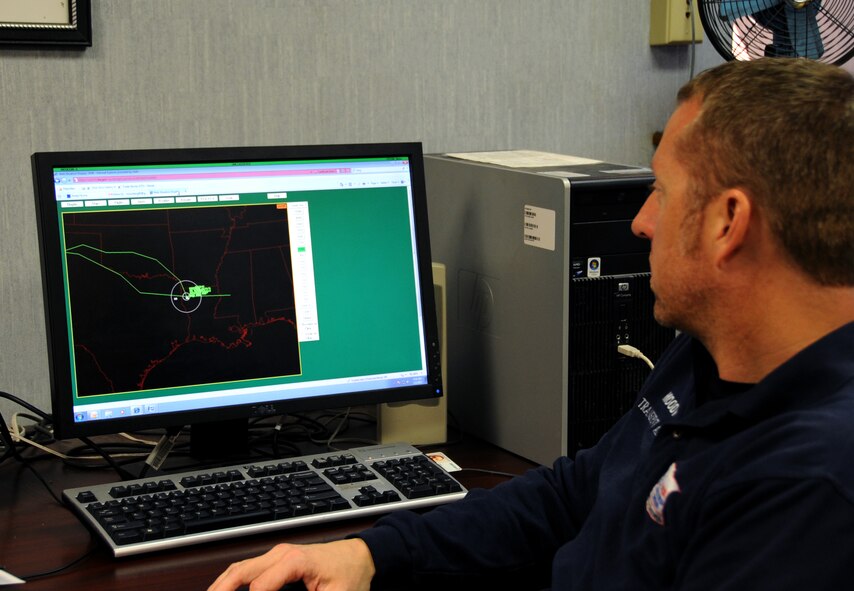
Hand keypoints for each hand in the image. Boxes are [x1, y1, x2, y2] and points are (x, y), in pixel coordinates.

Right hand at [207, 538, 375, 590]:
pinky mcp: (277, 558)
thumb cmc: (351, 575)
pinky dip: (232, 580)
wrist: (361, 556)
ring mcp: (277, 553)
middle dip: (222, 590)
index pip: (261, 585)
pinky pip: (247, 567)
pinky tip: (224, 590)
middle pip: (241, 572)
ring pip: (239, 568)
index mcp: (296, 560)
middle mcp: (282, 553)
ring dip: (222, 585)